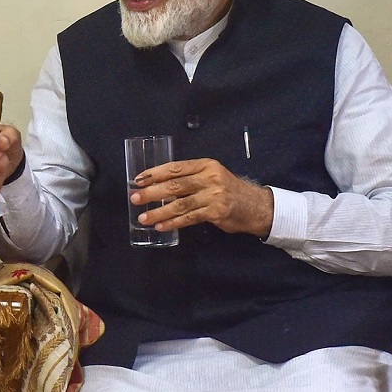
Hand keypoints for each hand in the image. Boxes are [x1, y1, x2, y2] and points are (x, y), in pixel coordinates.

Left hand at [131, 158, 273, 236]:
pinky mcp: (216, 212)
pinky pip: (189, 218)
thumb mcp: (211, 176)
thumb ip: (189, 178)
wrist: (256, 206)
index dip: (155, 173)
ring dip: (159, 212)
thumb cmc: (227, 190)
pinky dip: (173, 223)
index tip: (138, 179)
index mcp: (205, 165)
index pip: (175, 167)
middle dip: (152, 192)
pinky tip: (161, 226)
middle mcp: (210, 178)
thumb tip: (157, 186)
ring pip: (180, 204)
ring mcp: (214, 195)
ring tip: (143, 217)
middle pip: (175, 185)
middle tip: (135, 198)